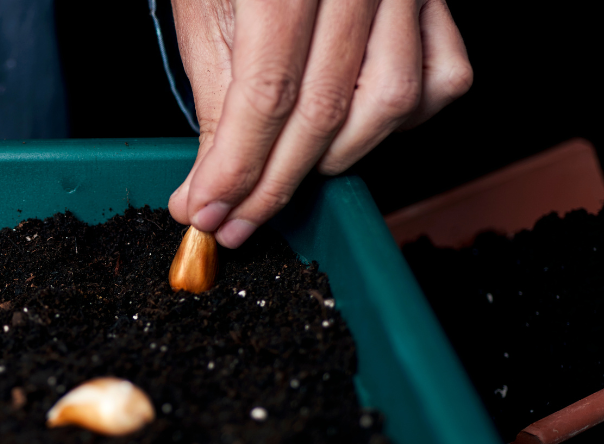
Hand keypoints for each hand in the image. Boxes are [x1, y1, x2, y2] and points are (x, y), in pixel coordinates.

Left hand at [167, 0, 471, 246]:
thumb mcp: (205, 7)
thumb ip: (215, 93)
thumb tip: (209, 183)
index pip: (268, 93)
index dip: (236, 168)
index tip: (206, 213)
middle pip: (326, 110)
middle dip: (273, 183)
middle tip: (233, 221)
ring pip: (391, 104)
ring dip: (333, 159)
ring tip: (283, 174)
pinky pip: (441, 79)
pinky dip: (399, 120)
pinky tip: (351, 127)